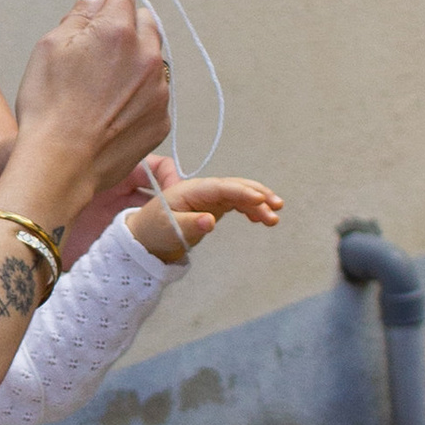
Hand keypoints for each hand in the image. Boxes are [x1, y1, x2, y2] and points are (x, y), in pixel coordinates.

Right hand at [1, 0, 170, 227]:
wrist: (60, 165)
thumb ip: (81, 13)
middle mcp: (148, 56)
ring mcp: (159, 90)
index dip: (102, 9)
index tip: (89, 27)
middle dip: (123, 32)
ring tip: (101, 90)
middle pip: (144, 24)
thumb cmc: (48, 108)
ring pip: (152, 60)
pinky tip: (111, 112)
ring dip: (133, 65)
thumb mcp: (50, 46)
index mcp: (118, 31)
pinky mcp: (162, 119)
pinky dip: (138, 97)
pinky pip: (155, 95)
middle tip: (94, 58)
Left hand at [124, 162, 283, 263]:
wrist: (147, 238)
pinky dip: (251, 210)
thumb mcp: (169, 229)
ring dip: (258, 204)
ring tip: (274, 218)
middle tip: (277, 206)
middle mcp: (203, 190)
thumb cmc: (154, 230)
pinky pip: (237, 204)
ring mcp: (210, 198)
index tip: (259, 200)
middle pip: (234, 187)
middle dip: (257, 194)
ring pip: (239, 195)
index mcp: (190, 190)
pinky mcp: (214, 207)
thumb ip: (190, 225)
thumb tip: (210, 221)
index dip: (241, 191)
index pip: (221, 187)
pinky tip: (262, 220)